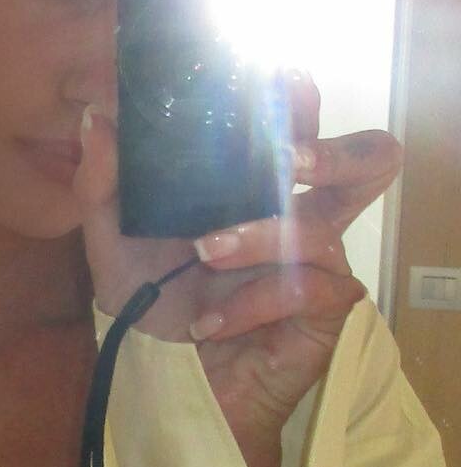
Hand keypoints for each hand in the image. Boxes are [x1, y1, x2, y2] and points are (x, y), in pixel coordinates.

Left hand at [73, 72, 403, 452]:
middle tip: (286, 159)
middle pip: (368, 162)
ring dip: (261, 235)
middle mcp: (298, 219)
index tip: (276, 78)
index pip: (300, 128)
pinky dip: (252, 302)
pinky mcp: (321, 317)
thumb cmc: (151, 309)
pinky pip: (308, 292)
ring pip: (323, 229)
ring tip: (206, 253)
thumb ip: (103, 184)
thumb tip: (97, 119)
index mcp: (258, 190)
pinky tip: (210, 323)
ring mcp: (316, 268)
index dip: (301, 101)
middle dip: (334, 151)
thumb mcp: (112, 246)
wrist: (164, 388)